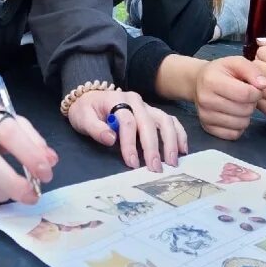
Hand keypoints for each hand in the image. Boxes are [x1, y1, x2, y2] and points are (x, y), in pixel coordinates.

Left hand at [67, 89, 187, 171]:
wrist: (91, 97)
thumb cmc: (87, 109)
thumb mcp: (82, 117)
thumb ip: (95, 128)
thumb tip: (111, 139)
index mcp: (118, 101)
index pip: (127, 122)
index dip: (130, 143)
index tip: (132, 163)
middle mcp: (136, 102)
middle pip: (149, 123)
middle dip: (154, 147)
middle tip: (155, 168)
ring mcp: (147, 107)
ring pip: (165, 120)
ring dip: (171, 141)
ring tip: (172, 162)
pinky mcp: (153, 113)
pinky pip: (171, 121)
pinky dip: (179, 134)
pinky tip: (183, 150)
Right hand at [195, 55, 265, 139]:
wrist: (198, 82)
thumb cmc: (221, 71)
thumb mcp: (236, 62)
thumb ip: (252, 70)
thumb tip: (263, 85)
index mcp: (211, 80)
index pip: (245, 94)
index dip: (257, 92)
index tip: (254, 88)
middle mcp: (205, 100)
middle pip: (245, 110)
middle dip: (251, 103)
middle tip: (246, 96)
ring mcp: (205, 116)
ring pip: (241, 124)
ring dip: (246, 115)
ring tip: (240, 104)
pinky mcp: (207, 128)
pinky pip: (234, 135)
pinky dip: (239, 126)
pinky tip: (235, 115)